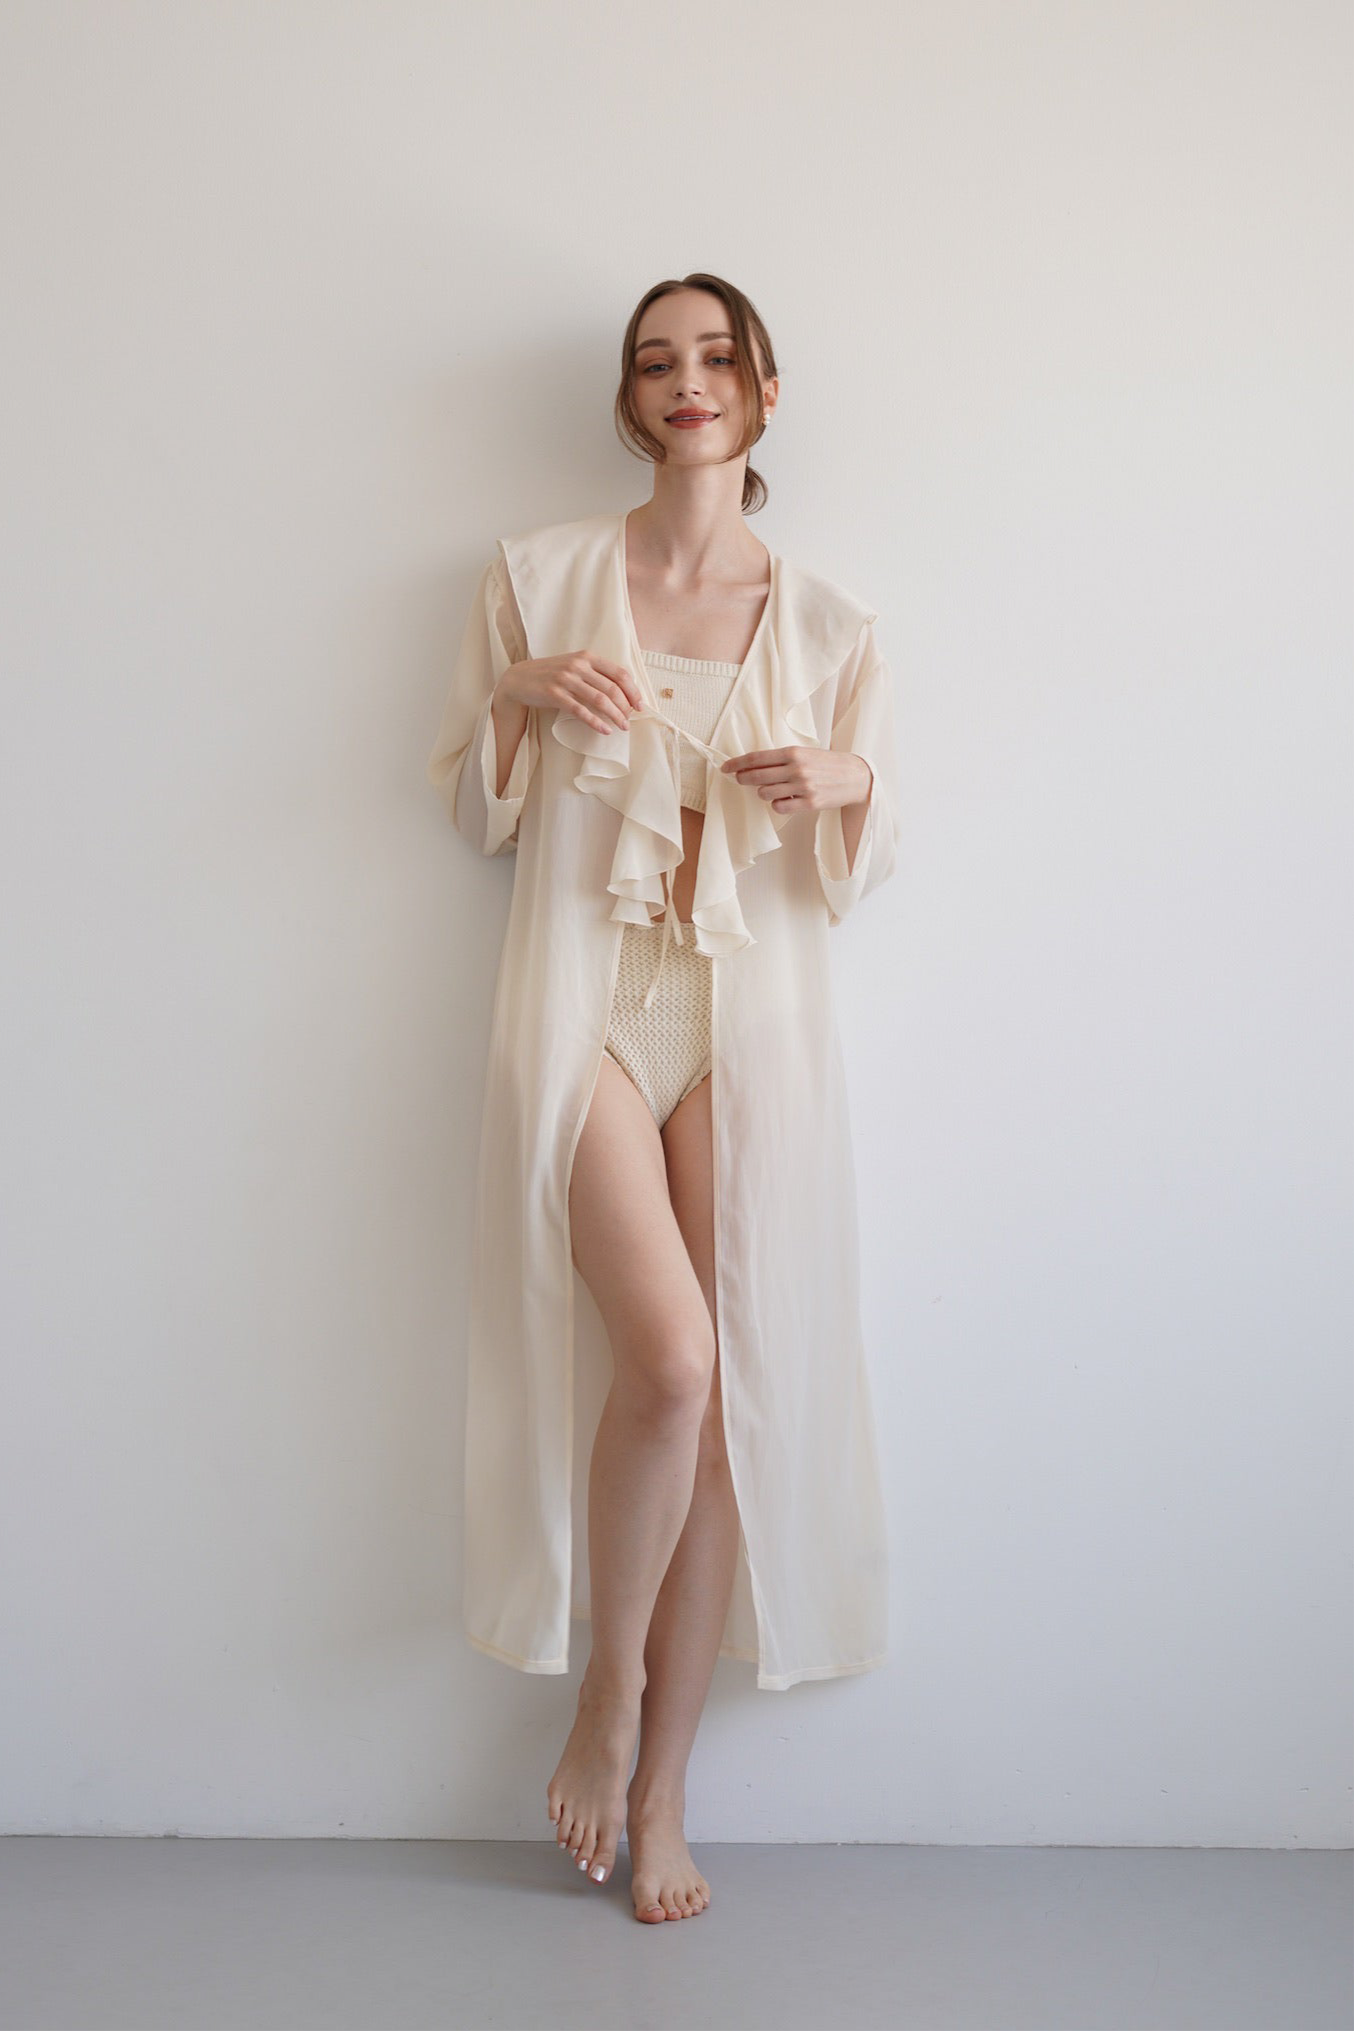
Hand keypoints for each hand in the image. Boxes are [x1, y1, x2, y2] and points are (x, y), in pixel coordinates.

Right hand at [496, 652, 642, 734]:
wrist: (519, 679)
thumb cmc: (551, 674)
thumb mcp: (574, 666)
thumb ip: (595, 673)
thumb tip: (622, 692)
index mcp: (587, 657)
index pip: (619, 673)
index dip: (633, 691)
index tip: (640, 706)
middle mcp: (578, 665)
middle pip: (612, 688)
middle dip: (626, 707)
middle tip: (630, 721)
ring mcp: (566, 679)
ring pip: (600, 700)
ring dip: (615, 716)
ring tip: (622, 727)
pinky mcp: (555, 694)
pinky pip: (581, 711)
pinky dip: (596, 722)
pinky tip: (604, 730)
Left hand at [719, 745, 871, 816]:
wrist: (855, 777)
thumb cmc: (827, 764)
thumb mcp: (806, 753)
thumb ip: (783, 758)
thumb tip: (753, 765)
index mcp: (793, 752)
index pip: (757, 757)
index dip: (737, 763)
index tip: (725, 768)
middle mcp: (796, 768)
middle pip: (756, 776)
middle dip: (742, 778)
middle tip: (738, 779)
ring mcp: (802, 786)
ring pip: (765, 793)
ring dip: (763, 792)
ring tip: (772, 789)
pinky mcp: (808, 803)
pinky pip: (779, 807)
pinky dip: (777, 805)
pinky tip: (783, 800)